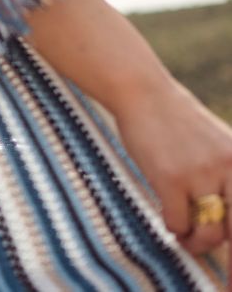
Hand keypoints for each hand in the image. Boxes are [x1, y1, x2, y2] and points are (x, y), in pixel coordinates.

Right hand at [111, 76, 230, 285]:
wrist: (142, 91)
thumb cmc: (178, 122)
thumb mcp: (218, 147)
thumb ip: (229, 181)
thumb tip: (229, 231)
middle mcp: (230, 168)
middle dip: (231, 261)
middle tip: (224, 278)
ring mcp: (200, 173)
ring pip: (209, 233)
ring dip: (196, 240)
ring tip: (186, 232)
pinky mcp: (170, 176)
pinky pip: (178, 223)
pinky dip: (173, 226)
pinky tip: (168, 214)